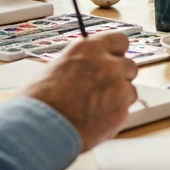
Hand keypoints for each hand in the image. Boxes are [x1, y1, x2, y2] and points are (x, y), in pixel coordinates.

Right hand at [22, 32, 138, 149]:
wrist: (40, 129)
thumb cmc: (40, 101)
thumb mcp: (57, 68)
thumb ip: (80, 64)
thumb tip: (87, 67)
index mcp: (89, 48)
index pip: (119, 41)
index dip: (116, 53)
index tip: (114, 59)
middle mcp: (107, 64)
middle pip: (129, 65)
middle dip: (120, 77)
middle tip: (104, 89)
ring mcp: (118, 87)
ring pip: (130, 90)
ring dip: (118, 99)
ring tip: (95, 109)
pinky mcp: (122, 111)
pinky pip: (125, 112)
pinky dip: (114, 117)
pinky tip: (95, 121)